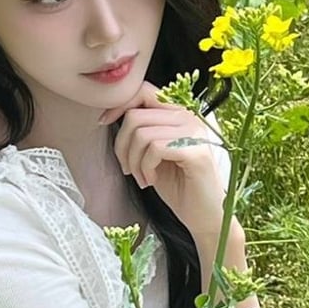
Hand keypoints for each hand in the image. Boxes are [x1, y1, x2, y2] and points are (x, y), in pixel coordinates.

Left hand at [102, 83, 226, 238]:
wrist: (204, 216)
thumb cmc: (179, 187)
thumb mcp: (154, 153)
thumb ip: (142, 130)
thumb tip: (112, 115)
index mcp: (178, 114)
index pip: (143, 90)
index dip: (118, 104)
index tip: (104, 123)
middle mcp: (189, 118)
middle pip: (135, 115)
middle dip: (122, 145)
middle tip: (127, 168)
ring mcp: (194, 133)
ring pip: (141, 133)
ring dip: (133, 160)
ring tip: (142, 177)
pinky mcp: (196, 152)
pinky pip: (154, 148)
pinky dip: (145, 167)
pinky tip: (152, 181)